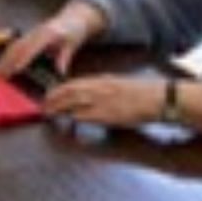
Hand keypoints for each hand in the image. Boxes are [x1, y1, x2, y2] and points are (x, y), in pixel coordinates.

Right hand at [0, 1, 104, 77]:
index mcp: (48, 32)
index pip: (32, 47)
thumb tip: (60, 73)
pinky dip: (8, 54)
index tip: (16, 69)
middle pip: (19, 46)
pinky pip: (16, 44)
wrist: (74, 16)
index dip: (23, 59)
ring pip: (15, 45)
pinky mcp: (30, 34)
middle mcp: (37, 31)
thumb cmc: (74, 29)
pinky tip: (4, 62)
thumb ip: (64, 58)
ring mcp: (32, 31)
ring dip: (5, 58)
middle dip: (8, 61)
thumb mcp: (72, 44)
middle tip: (1, 75)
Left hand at [42, 74, 163, 126]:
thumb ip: (102, 88)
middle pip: (68, 91)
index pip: (73, 83)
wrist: (157, 98)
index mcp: (102, 80)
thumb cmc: (142, 94)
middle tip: (44, 105)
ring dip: (58, 107)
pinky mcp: (107, 114)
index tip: (49, 95)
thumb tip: (89, 94)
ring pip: (73, 102)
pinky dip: (74, 117)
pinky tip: (69, 119)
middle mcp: (99, 88)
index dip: (58, 89)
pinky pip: (85, 115)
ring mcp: (102, 101)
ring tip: (49, 112)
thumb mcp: (118, 84)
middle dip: (53, 98)